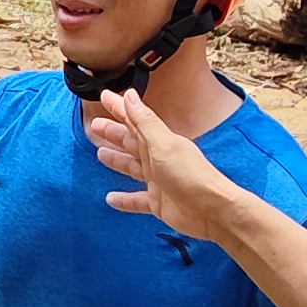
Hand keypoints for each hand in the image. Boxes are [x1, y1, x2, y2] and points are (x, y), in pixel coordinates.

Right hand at [84, 85, 247, 238]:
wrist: (212, 211)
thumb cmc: (191, 176)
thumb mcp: (164, 145)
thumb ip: (145, 122)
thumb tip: (130, 96)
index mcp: (160, 141)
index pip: (134, 120)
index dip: (119, 108)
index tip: (104, 96)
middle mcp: (158, 159)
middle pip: (130, 142)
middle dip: (113, 133)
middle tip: (95, 125)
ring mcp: (158, 181)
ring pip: (131, 168)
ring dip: (117, 160)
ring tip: (100, 154)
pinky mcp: (158, 203)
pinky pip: (136, 200)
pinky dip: (124, 199)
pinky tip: (111, 199)